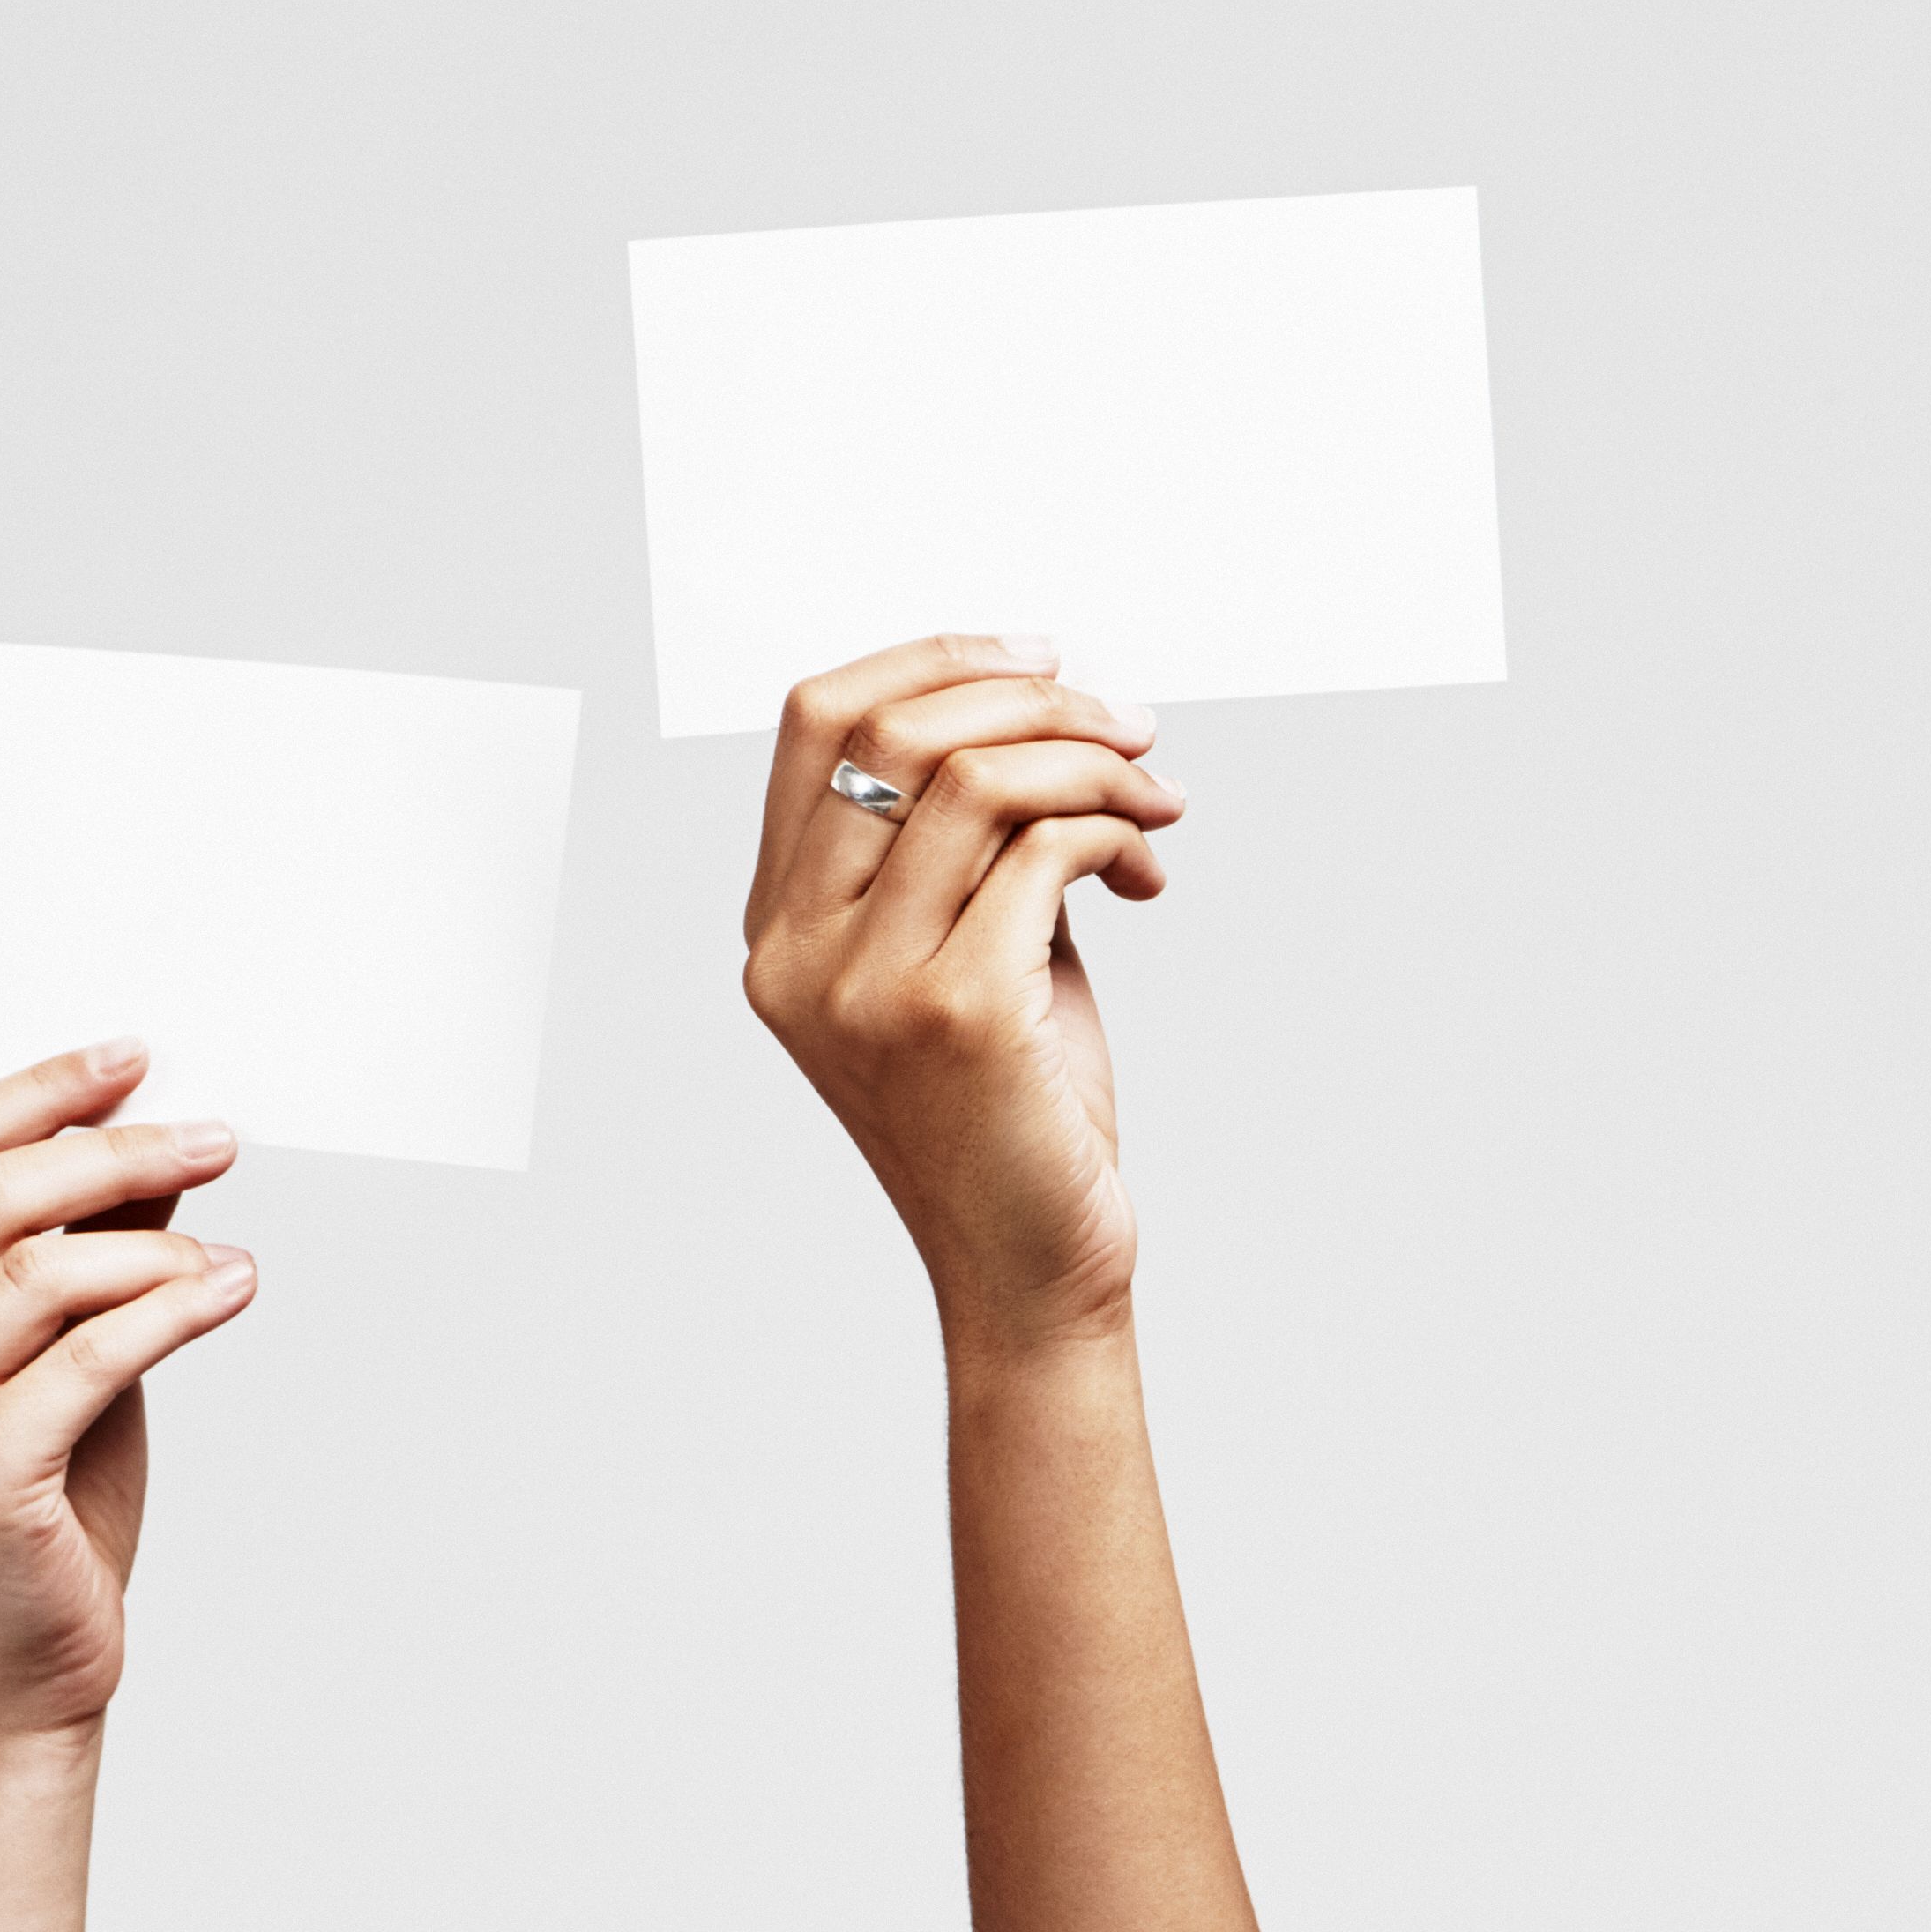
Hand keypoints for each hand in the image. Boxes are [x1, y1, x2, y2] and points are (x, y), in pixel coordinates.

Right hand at [0, 1044, 256, 1748]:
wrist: (18, 1678)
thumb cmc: (39, 1512)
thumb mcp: (63, 1356)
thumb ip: (88, 1254)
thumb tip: (155, 1147)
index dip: (40, 1090)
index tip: (134, 1060)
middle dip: (113, 1146)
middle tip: (214, 1136)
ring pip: (41, 1265)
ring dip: (156, 1240)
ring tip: (227, 1249)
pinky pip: (92, 1352)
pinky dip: (175, 1307)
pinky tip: (230, 1290)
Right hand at [739, 636, 1182, 1358]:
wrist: (1031, 1271)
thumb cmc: (1008, 1115)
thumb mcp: (958, 958)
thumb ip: (960, 849)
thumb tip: (1041, 715)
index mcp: (777, 931)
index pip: (816, 723)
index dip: (933, 660)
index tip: (1042, 661)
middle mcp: (798, 952)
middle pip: (897, 731)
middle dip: (1037, 702)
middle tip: (1130, 727)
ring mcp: (866, 984)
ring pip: (978, 779)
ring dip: (1094, 763)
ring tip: (1153, 801)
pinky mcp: (956, 1011)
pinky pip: (1045, 851)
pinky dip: (1113, 830)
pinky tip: (1144, 868)